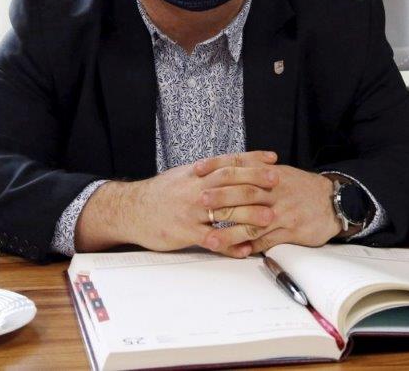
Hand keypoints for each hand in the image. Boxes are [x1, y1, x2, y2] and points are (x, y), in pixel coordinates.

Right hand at [126, 151, 280, 252]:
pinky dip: (229, 245)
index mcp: (196, 173)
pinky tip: (244, 250)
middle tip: (277, 181)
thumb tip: (232, 166)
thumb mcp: (183, 175)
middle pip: (230, 182)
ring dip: (248, 214)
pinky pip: (211, 239)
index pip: (228, 162)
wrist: (131, 210)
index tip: (272, 158)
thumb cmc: (161, 194)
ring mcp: (190, 211)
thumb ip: (207, 172)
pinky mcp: (184, 232)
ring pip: (223, 211)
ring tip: (269, 217)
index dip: (252, 159)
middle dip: (255, 181)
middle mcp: (195, 189)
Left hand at [195, 161, 342, 257]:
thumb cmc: (301, 188)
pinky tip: (236, 252)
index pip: (240, 165)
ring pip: (252, 222)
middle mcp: (275, 191)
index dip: (218, 166)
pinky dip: (251, 247)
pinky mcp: (291, 231)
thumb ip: (255, 170)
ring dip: (230, 232)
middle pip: (244, 193)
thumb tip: (226, 168)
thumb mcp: (280, 173)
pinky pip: (267, 241)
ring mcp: (283, 212)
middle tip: (200, 203)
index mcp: (270, 174)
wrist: (333, 202)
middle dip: (221, 198)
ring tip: (211, 239)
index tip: (197, 169)